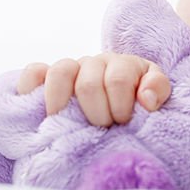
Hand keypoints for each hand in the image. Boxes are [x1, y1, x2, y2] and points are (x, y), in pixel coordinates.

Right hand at [15, 53, 170, 126]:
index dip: (121, 105)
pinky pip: (33, 72)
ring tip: (67, 123)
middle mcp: (95, 62)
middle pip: (88, 82)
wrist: (119, 98)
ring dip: (64, 102)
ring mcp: (70, 68)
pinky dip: (32, 86)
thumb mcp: (155, 93)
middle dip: (97, 112)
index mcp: (122, 64)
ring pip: (60, 71)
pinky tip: (38, 104)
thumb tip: (145, 98)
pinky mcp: (46, 78)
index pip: (119, 79)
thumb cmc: (136, 100)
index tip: (123, 122)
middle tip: (101, 128)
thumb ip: (157, 89)